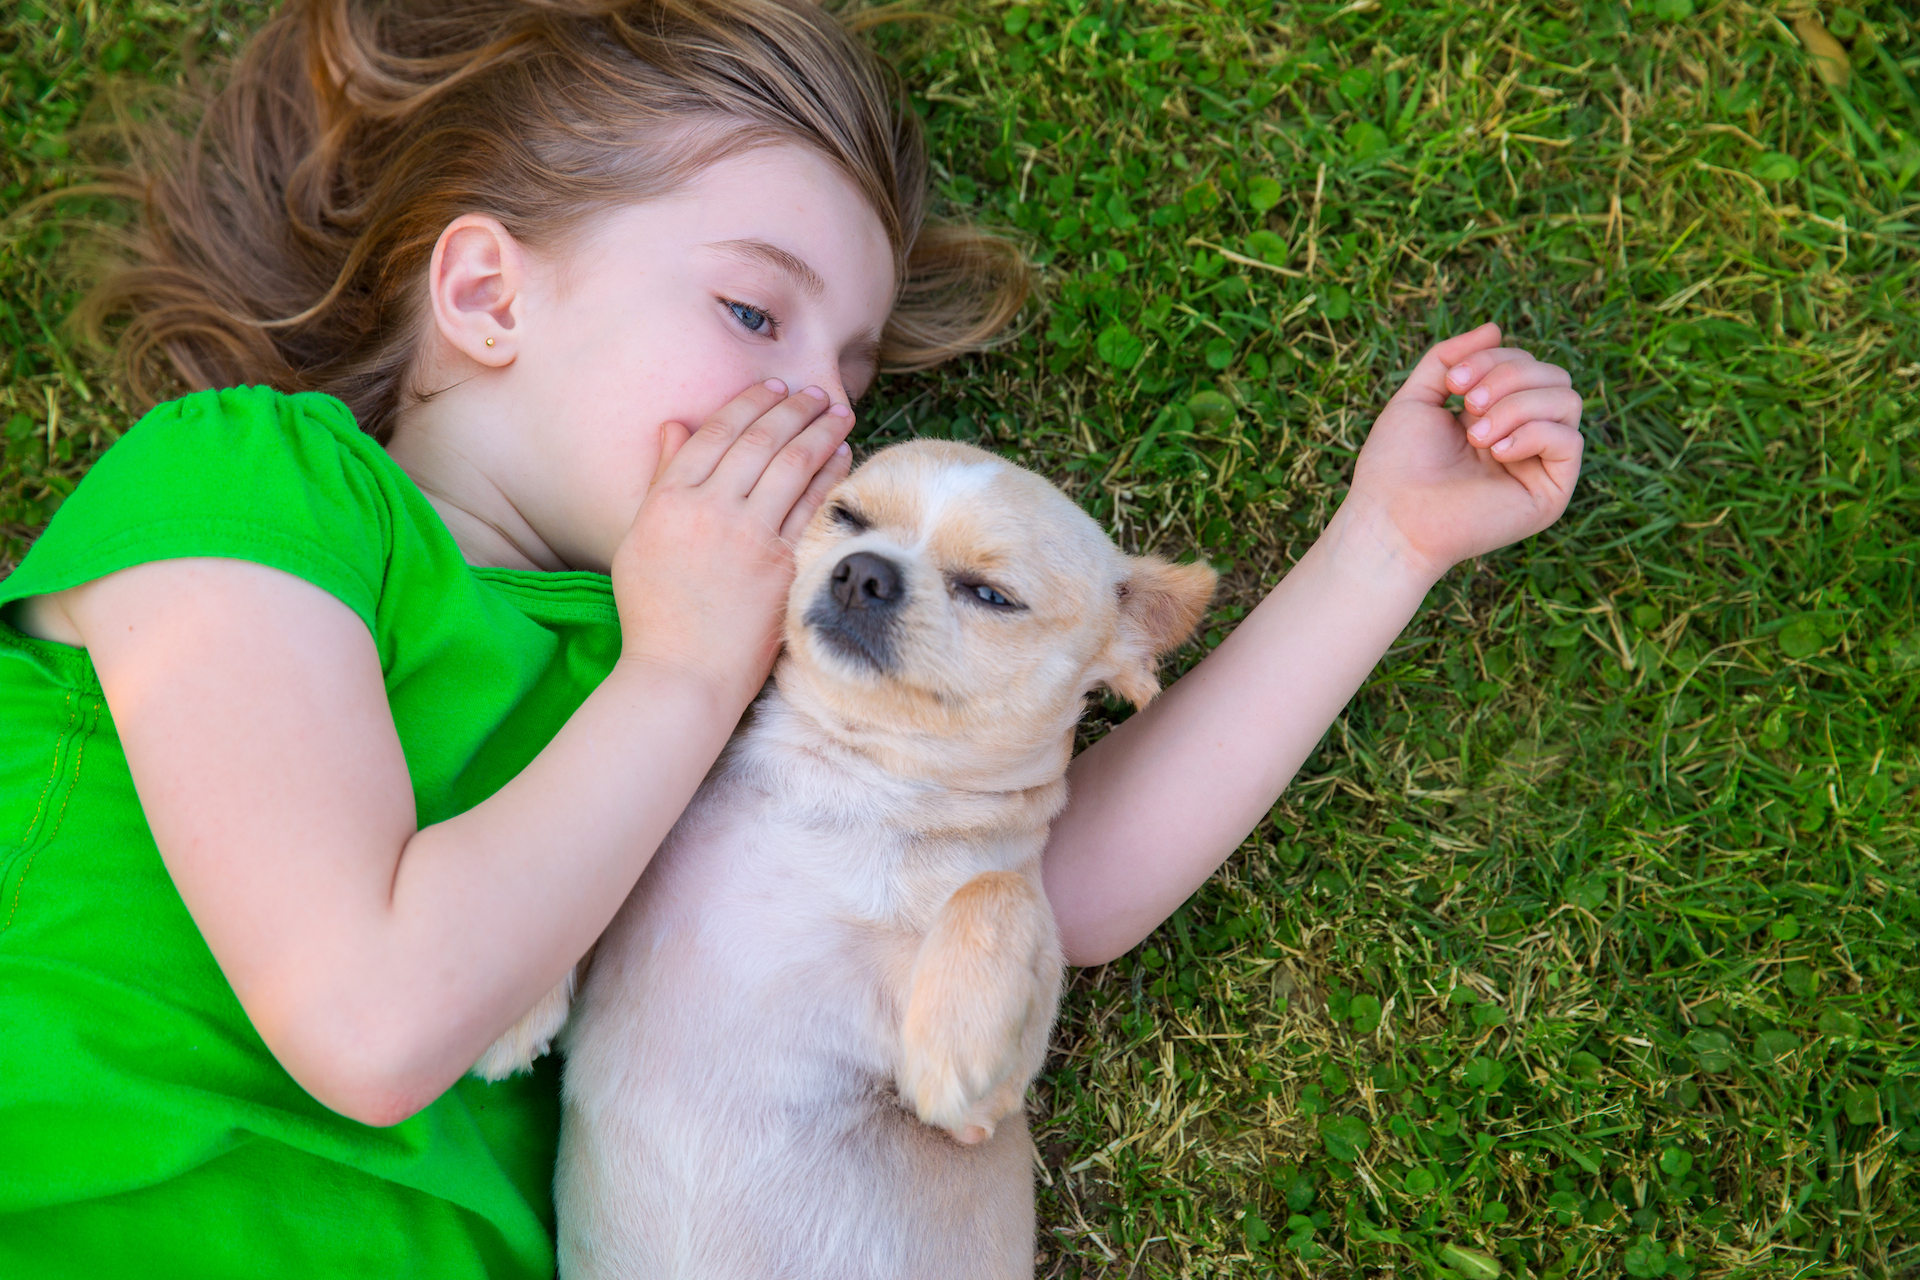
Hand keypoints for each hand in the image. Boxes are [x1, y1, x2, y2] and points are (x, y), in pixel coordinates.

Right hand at [610, 381, 853, 706]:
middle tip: (816, 393)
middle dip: (794, 408)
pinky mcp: (782, 564)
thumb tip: (677, 424)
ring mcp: (749, 536)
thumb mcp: (641, 537)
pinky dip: (831, 475)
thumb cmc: (655, 610)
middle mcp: (710, 509)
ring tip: (838, 413)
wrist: (682, 671)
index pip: (716, 433)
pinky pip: (813, 506)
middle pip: (760, 441)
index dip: (749, 404)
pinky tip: (843, 457)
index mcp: (669, 499)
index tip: (773, 387)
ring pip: (792, 465)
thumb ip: (662, 478)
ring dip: (820, 431)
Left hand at [1346, 322, 1584, 580]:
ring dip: (1519, 404)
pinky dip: (1532, 433)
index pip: (1525, 364)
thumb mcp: (1418, 397)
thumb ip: (1450, 358)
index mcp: (1496, 415)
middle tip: (1468, 406)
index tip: (1453, 383)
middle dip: (1509, 376)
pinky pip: (1569, 440)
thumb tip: (1495, 327)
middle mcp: (1523, 437)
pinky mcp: (1551, 493)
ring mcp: (1538, 464)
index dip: (1494, 359)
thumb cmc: (1396, 466)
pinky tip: (1495, 452)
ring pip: (1567, 400)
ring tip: (1477, 434)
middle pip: (1553, 375)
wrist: (1391, 519)